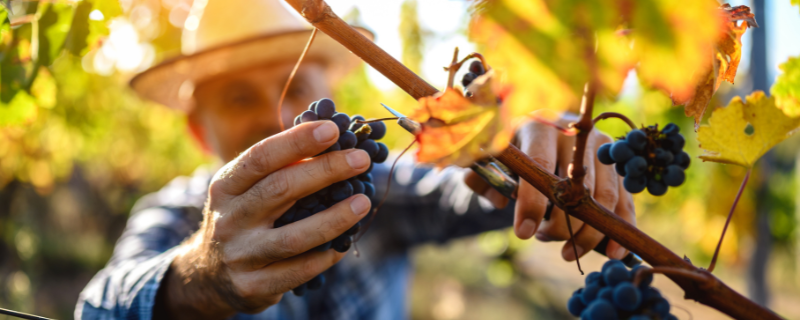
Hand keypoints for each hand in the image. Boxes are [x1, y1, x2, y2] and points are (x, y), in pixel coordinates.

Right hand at [154, 121, 371, 318]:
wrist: (207, 275)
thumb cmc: (242, 218)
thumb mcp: (245, 190)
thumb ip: (280, 168)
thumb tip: (334, 140)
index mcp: (226, 186)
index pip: (261, 157)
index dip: (297, 142)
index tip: (333, 130)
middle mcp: (229, 219)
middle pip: (280, 190)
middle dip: (325, 170)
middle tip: (361, 159)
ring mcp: (240, 255)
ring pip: (293, 237)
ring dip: (334, 218)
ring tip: (362, 202)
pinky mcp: (253, 286)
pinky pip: (298, 271)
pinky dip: (326, 257)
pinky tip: (344, 244)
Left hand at [464, 117, 634, 261]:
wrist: (543, 127)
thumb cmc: (514, 148)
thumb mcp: (492, 158)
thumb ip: (483, 178)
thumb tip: (499, 201)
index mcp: (540, 127)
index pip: (541, 166)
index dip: (532, 202)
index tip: (524, 233)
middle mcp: (575, 135)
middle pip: (576, 187)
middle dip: (562, 224)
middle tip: (544, 239)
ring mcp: (602, 147)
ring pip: (604, 197)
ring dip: (588, 233)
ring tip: (568, 252)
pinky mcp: (616, 163)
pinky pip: (625, 199)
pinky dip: (621, 227)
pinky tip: (613, 252)